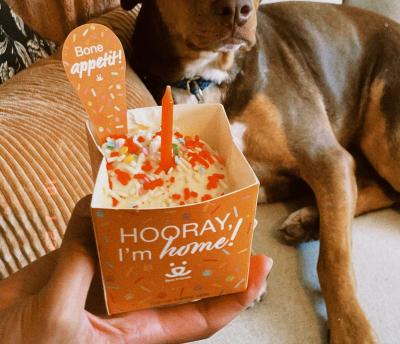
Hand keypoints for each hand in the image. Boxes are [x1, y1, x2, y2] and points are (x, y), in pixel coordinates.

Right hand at [0, 197, 272, 343]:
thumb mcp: (58, 319)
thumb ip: (79, 265)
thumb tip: (93, 215)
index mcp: (139, 330)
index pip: (201, 315)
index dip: (233, 294)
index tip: (259, 268)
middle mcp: (129, 301)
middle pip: (178, 273)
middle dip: (203, 246)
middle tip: (225, 212)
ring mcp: (105, 277)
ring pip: (141, 246)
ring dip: (156, 221)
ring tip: (176, 189)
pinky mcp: (76, 258)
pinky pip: (97, 229)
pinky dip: (103, 209)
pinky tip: (113, 188)